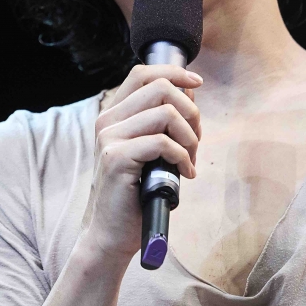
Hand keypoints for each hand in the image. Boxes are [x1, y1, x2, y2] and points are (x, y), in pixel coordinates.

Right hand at [79, 64, 201, 263]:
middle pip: (159, 88)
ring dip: (190, 137)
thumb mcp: (149, 150)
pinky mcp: (117, 158)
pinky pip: (163, 143)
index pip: (142, 74)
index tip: (197, 83)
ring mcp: (110, 138)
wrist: (111, 233)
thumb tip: (189, 92)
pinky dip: (183, 157)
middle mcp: (107, 121)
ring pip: (165, 114)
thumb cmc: (135, 193)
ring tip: (190, 159)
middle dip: (190, 111)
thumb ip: (162, 122)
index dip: (173, 72)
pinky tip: (185, 173)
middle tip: (195, 141)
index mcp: (113, 115)